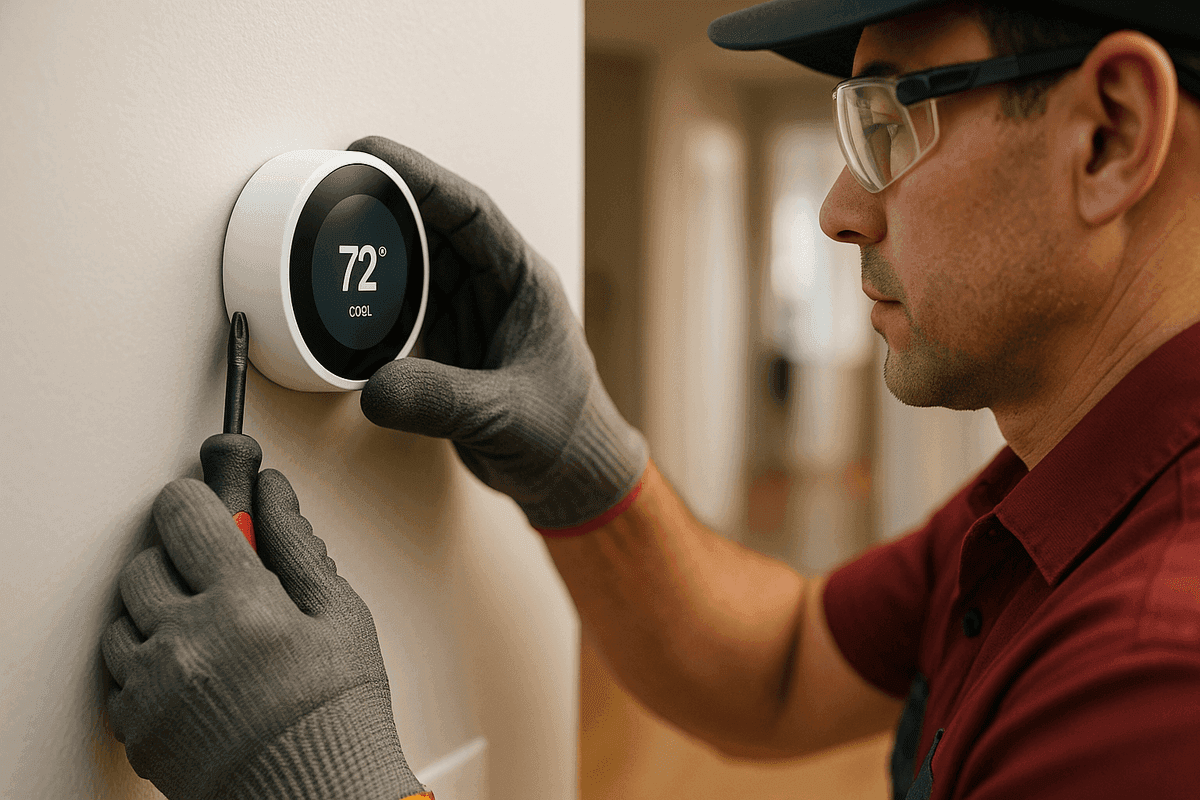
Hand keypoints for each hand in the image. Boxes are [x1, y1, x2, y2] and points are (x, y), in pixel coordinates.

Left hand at [101, 474, 425, 799]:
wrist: (319, 795)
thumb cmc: (338, 712)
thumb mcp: (340, 614)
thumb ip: (298, 545)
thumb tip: (274, 496)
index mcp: (241, 603)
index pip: (183, 512)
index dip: (194, 502)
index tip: (205, 508)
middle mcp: (186, 641)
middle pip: (144, 563)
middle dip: (178, 561)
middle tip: (219, 581)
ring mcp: (154, 688)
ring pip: (122, 619)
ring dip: (157, 614)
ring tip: (210, 634)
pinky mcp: (137, 728)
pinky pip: (120, 675)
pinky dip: (148, 665)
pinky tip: (197, 673)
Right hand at [349, 136, 647, 531]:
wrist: (570, 477)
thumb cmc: (565, 435)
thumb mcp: (505, 416)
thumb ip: (442, 401)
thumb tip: (377, 389)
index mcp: (522, 281)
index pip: (469, 211)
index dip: (420, 177)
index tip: (369, 155)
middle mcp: (494, 289)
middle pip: (433, 227)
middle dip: (384, 204)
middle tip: (328, 188)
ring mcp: (469, 316)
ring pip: (415, 266)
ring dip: (375, 252)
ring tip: (323, 236)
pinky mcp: (448, 348)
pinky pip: (404, 310)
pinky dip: (372, 303)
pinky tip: (341, 302)